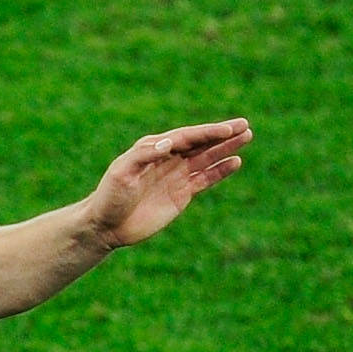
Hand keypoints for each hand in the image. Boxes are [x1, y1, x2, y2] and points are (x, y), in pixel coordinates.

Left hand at [82, 119, 252, 249]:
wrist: (106, 226)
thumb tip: (170, 142)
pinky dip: (220, 171)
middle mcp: (168, 159)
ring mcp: (176, 176)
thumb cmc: (109, 196)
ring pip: (206, 158)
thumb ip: (144, 155)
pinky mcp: (181, 194)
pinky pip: (205, 179)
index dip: (207, 132)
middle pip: (201, 143)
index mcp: (154, 148)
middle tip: (245, 126)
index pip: (187, 137)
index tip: (227, 129)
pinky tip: (235, 162)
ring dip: (225, 149)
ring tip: (246, 137)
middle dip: (223, 135)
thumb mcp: (122, 172)